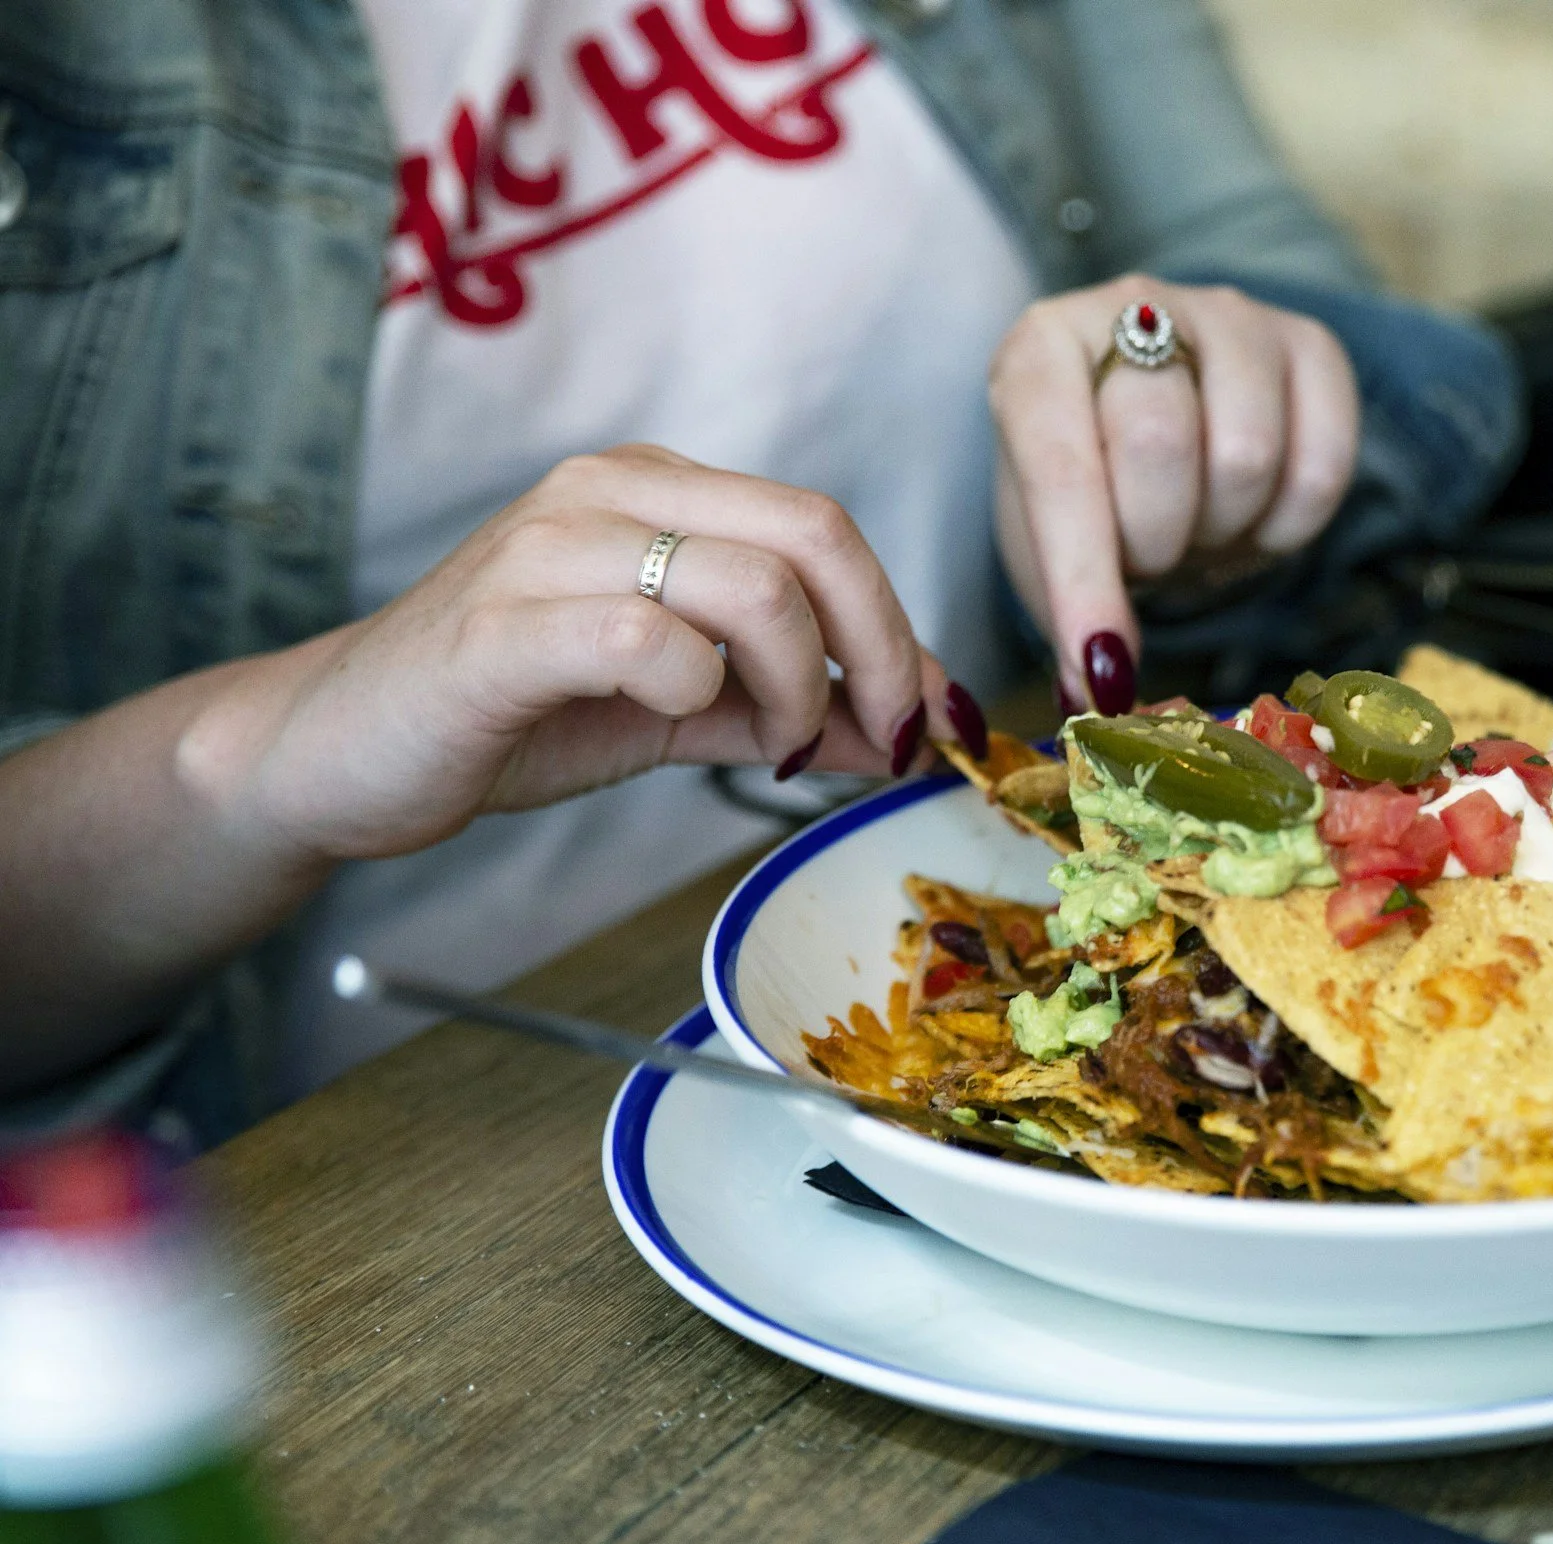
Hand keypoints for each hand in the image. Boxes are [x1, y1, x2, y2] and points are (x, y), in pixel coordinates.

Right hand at [182, 445, 971, 862]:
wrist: (340, 749)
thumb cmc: (512, 713)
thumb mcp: (680, 707)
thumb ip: (789, 707)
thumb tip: (911, 729)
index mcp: (657, 490)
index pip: (823, 526)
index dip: (896, 625)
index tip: (917, 717)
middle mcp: (608, 492)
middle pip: (813, 533)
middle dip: (879, 649)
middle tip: (878, 737)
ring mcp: (551, 547)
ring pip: (752, 587)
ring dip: (798, 687)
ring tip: (774, 748)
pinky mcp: (504, 626)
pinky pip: (653, 640)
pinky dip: (702, 696)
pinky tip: (688, 727)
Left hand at [988, 278, 1358, 712]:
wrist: (1159, 438)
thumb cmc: (1093, 495)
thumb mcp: (1048, 544)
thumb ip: (1065, 610)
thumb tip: (1096, 692)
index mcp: (1039, 351)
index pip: (1061, 463)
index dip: (1083, 574)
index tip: (1101, 667)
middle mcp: (1132, 306)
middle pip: (1159, 441)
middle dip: (1157, 540)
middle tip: (1149, 558)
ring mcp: (1229, 315)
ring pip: (1247, 451)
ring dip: (1223, 529)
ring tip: (1198, 527)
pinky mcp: (1310, 343)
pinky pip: (1324, 463)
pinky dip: (1290, 526)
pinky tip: (1254, 516)